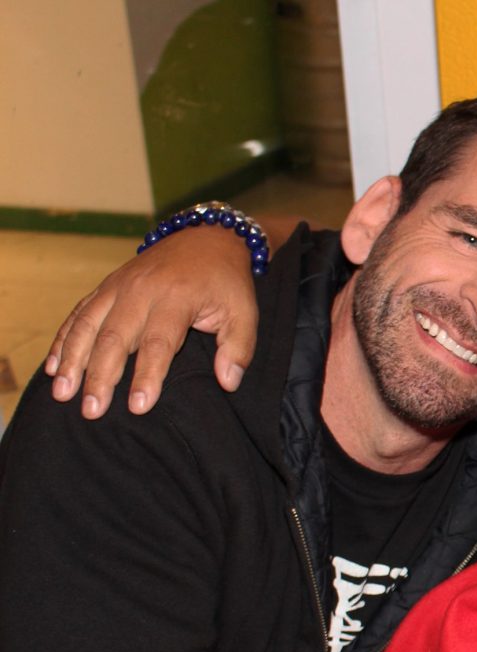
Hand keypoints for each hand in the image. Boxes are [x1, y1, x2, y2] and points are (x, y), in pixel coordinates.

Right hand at [46, 225, 261, 417]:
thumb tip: (228, 382)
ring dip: (72, 360)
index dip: (147, 376)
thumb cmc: (226, 283)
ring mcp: (118, 286)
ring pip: (87, 325)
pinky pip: (79, 313)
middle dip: (100, 376)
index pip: (158, 343)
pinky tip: (53, 367)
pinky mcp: (106, 286)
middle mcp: (141, 291)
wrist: (206, 238)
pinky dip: (64, 340)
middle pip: (114, 337)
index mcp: (176, 298)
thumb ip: (238, 349)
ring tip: (62, 394)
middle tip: (91, 411)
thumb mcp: (244, 313)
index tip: (138, 407)